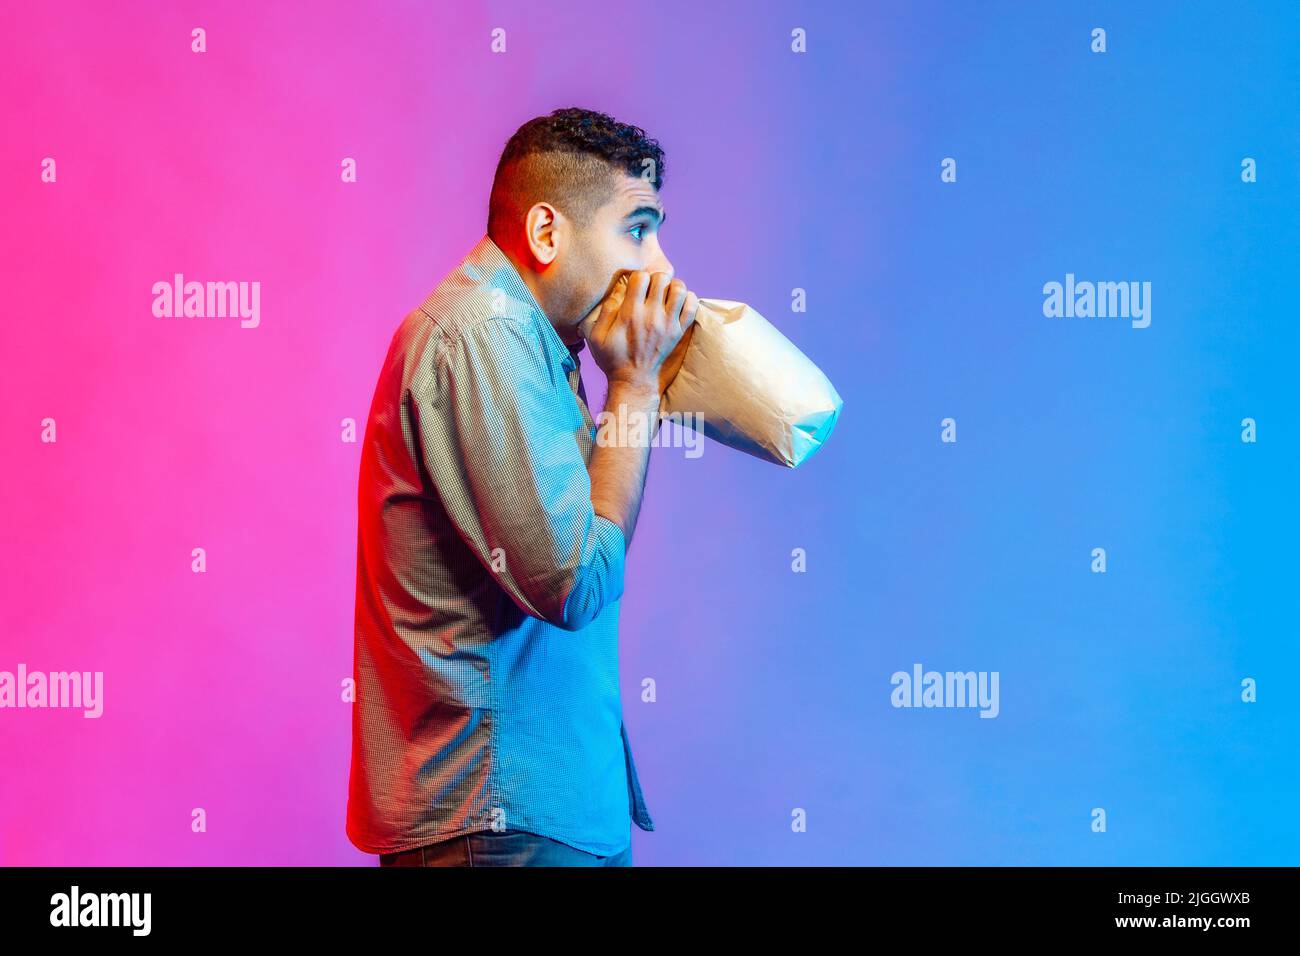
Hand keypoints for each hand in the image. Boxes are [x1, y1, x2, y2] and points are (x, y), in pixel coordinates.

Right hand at [583, 271, 698, 398]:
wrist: (634, 381)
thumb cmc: (612, 358)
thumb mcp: (596, 336)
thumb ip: (605, 310)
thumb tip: (618, 289)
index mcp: (630, 313)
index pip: (641, 277)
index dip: (637, 278)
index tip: (635, 287)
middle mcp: (652, 315)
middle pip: (661, 278)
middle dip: (655, 279)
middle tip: (650, 289)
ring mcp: (669, 324)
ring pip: (679, 288)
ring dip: (672, 286)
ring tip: (665, 294)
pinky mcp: (679, 332)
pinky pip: (692, 306)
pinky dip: (687, 299)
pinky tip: (677, 303)